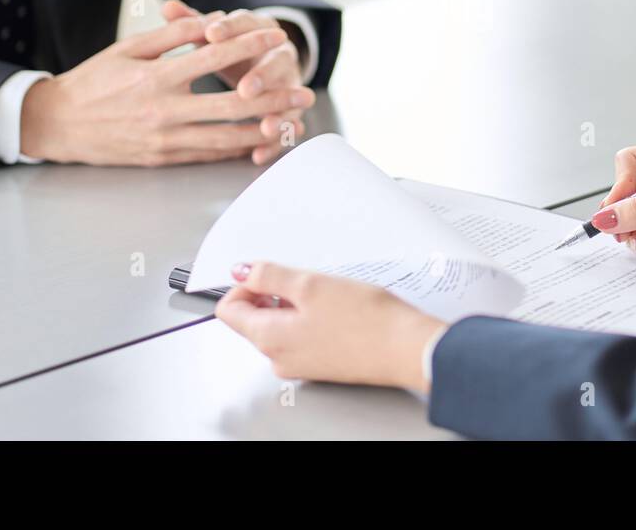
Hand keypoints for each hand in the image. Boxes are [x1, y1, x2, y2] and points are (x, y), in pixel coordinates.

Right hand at [19, 16, 313, 165]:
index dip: (249, 46)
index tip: (275, 37)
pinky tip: (258, 143)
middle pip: (231, 105)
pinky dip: (236, 150)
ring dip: (263, 130)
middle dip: (273, 98)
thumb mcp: (128, 47)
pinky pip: (207, 155)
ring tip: (292, 122)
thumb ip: (172, 34)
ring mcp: (164, 139)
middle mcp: (163, 111)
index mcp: (155, 77)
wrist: (57, 124)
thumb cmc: (93, 81)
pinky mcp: (162, 159)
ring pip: (225, 137)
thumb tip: (212, 21)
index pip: (213, 58)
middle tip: (304, 92)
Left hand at [215, 262, 446, 391]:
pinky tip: (338, 309)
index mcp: (268, 338)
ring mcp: (299, 363)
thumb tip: (240, 271)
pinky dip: (311, 317)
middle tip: (306, 281)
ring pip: (279, 325)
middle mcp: (277, 357)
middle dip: (274, 293)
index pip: (228, 310)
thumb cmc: (365, 321)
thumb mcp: (310, 285)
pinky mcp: (320, 363)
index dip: (245, 284)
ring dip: (295, 304)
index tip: (270, 273)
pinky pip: (301, 335)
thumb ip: (268, 276)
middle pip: (254, 318)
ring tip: (327, 295)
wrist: (406, 349)